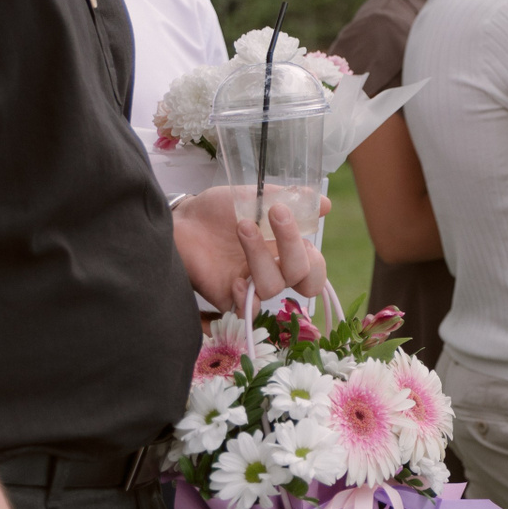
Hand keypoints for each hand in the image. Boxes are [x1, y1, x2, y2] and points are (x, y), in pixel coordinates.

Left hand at [174, 188, 330, 310]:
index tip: (294, 217)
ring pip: (274, 287)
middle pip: (305, 280)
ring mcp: (252, 285)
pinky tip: (235, 279)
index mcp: (286, 250)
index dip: (313, 252)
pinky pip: (248, 311)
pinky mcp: (228, 297)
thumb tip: (326, 205)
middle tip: (276, 213)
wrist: (181, 218)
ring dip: (261, 256)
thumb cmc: (220, 209)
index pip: (315, 267)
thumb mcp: (255, 197)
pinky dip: (245, 298)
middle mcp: (275, 270)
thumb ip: (288, 200)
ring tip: (243, 226)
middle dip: (293, 247)